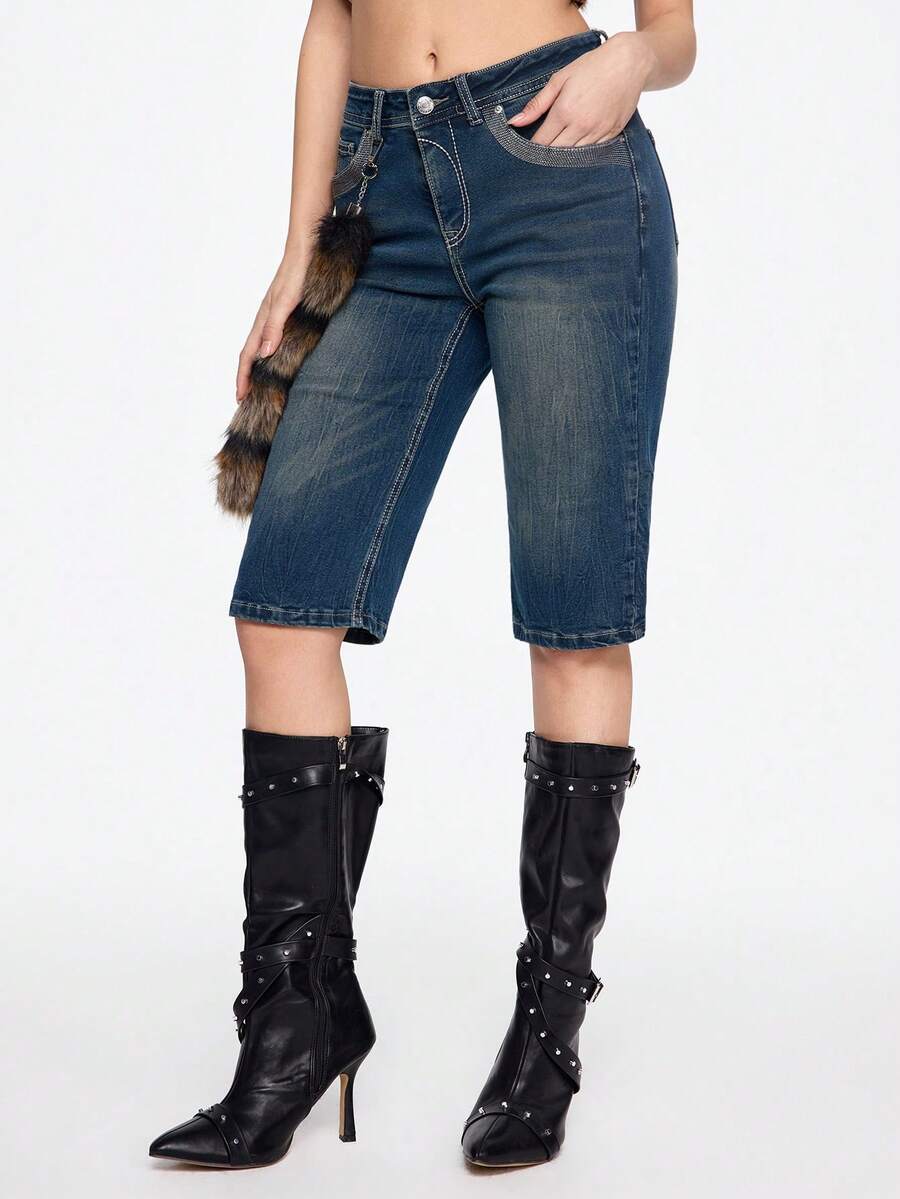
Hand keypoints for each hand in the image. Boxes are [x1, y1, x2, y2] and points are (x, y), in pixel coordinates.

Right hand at [235, 252, 310, 400]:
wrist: (307, 246)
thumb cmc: (298, 272)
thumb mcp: (287, 302)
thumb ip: (275, 326)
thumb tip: (264, 354)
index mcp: (263, 320)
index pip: (248, 355)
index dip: (243, 377)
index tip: (240, 398)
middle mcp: (266, 319)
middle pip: (251, 354)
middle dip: (247, 377)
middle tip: (246, 398)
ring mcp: (275, 315)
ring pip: (261, 346)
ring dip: (257, 367)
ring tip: (259, 384)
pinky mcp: (287, 310)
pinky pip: (273, 337)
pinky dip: (270, 353)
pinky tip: (278, 357)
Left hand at [508, 32, 655, 146]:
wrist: (629, 63)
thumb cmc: (592, 67)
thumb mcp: (560, 79)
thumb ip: (537, 104)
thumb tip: (515, 123)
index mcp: (565, 111)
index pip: (541, 143)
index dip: (531, 149)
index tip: (526, 149)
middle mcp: (581, 125)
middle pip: (556, 154)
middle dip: (545, 156)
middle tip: (539, 155)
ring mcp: (598, 132)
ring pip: (574, 158)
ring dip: (564, 158)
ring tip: (557, 153)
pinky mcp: (611, 135)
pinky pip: (592, 154)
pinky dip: (582, 154)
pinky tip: (576, 148)